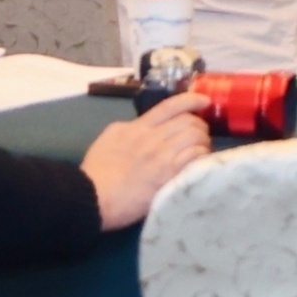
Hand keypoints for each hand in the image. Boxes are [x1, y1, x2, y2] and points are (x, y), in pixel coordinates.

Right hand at [83, 93, 210, 229]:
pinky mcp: (170, 176)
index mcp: (138, 127)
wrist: (92, 197)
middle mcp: (154, 138)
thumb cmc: (96, 171)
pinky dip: (201, 158)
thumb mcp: (109, 138)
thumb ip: (129, 129)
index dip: (192, 99)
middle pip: (189, 122)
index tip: (205, 101)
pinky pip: (195, 159)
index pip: (171, 106)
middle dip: (200, 126)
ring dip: (203, 143)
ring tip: (200, 151)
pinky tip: (199, 164)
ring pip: (196, 138)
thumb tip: (143, 126)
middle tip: (199, 136)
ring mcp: (163, 157)